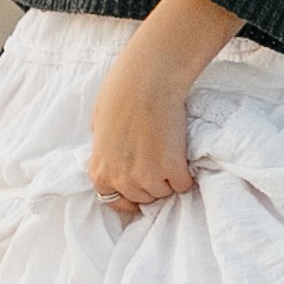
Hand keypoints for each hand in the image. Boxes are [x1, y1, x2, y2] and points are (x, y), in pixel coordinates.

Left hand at [88, 0, 242, 216]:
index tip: (141, 183)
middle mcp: (121, 181)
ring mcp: (147, 178)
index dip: (130, 193)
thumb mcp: (98, 127)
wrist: (145, 81)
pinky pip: (183, 185)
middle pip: (143, 198)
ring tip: (169, 152)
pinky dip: (186, 173)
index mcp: (100, 172)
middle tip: (157, 159)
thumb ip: (104, 151)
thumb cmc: (120, 94)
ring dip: (168, 177)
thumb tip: (113, 157)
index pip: (115, 202)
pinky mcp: (172, 170)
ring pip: (164, 192)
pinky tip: (182, 154)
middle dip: (150, 182)